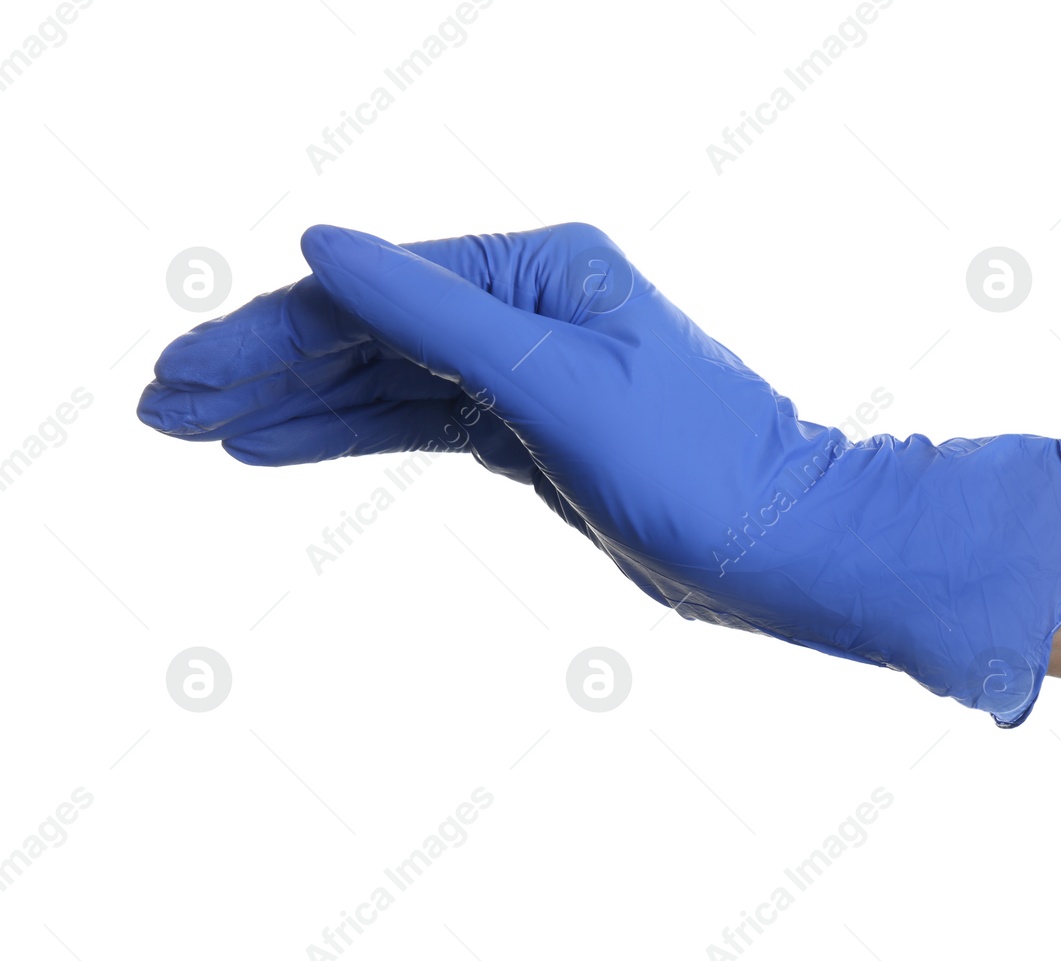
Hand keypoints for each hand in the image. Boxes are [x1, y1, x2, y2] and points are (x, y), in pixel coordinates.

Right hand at [139, 224, 1060, 724]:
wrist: (782, 544)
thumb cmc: (696, 461)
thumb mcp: (553, 384)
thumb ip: (435, 315)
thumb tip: (323, 244)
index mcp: (542, 272)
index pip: (377, 290)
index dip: (273, 329)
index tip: (189, 368)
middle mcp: (531, 308)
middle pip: (372, 330)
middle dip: (266, 365)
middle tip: (166, 403)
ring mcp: (530, 371)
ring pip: (389, 380)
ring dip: (297, 403)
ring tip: (201, 430)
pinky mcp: (534, 431)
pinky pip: (424, 422)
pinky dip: (355, 433)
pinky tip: (283, 448)